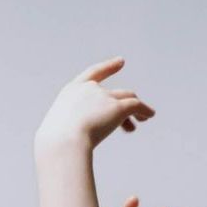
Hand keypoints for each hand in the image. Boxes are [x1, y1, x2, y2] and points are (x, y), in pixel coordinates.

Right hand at [36, 58, 154, 152]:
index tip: (121, 61)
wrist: (63, 142)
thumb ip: (67, 133)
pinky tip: (150, 115)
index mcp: (72, 91)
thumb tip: (70, 145)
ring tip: (143, 120)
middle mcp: (89, 89)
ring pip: (127, 98)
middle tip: (130, 124)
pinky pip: (136, 106)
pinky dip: (144, 110)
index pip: (93, 74)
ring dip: (136, 109)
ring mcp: (104, 97)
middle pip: (112, 93)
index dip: (108, 68)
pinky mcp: (117, 107)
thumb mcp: (58, 134)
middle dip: (121, 105)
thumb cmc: (56, 144)